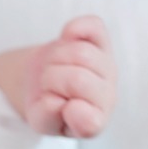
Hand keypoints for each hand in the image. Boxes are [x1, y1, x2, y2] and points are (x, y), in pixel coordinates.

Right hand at [24, 15, 116, 137]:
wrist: (46, 84)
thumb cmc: (45, 105)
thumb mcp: (40, 120)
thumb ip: (46, 118)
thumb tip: (54, 101)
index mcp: (94, 122)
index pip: (89, 120)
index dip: (67, 111)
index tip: (57, 108)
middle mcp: (107, 96)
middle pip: (76, 79)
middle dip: (50, 81)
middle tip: (47, 86)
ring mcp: (106, 66)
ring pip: (78, 52)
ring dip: (54, 59)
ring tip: (52, 68)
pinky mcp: (101, 40)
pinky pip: (92, 26)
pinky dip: (74, 29)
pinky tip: (66, 38)